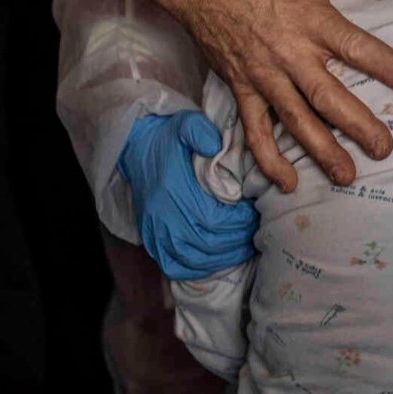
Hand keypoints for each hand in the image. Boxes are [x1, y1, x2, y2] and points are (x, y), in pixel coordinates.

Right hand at [119, 111, 258, 280]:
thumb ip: (201, 132)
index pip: (215, 220)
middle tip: (256, 231)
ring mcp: (155, 233)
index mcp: (173, 192)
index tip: (254, 213)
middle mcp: (163, 218)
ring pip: (195, 259)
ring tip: (245, 246)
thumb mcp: (184, 124)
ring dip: (224, 257)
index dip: (239, 222)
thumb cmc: (167, 139)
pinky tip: (216, 260)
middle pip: (209, 244)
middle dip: (238, 240)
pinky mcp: (151, 241)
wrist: (136, 149)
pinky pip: (175, 266)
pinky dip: (198, 268)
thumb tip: (215, 147)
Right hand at [169, 0, 392, 192]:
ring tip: (347, 175)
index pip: (358, 48)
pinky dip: (268, 158)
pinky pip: (254, 129)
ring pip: (296, 120)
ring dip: (321, 151)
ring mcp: (264, 75)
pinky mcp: (241, 88)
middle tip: (383, 148)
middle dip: (358, 126)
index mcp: (312, 20)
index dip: (390, 68)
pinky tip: (287, 181)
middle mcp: (290, 54)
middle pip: (329, 97)